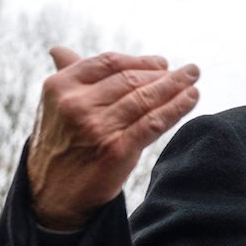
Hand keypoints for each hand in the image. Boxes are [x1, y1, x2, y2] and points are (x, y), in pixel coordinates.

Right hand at [26, 46, 200, 229]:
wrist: (51, 196)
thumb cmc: (58, 146)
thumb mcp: (53, 107)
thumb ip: (65, 77)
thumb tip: (59, 50)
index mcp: (60, 86)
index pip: (109, 62)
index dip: (140, 61)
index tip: (162, 62)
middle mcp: (76, 104)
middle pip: (130, 80)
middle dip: (163, 74)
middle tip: (188, 71)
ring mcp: (96, 127)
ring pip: (144, 99)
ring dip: (175, 87)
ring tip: (193, 80)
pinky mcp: (116, 150)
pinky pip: (153, 122)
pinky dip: (176, 108)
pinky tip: (191, 98)